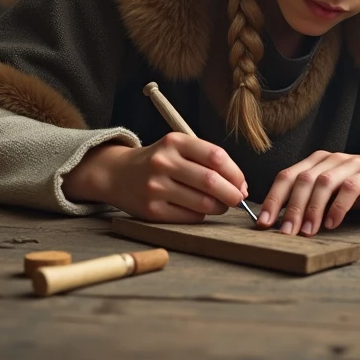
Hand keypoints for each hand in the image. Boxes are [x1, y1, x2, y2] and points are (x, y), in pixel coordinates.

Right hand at [63, 133, 247, 223]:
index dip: (236, 173)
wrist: (117, 174)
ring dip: (220, 207)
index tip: (242, 184)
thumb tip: (240, 186)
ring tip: (221, 205)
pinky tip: (200, 210)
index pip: (216, 156)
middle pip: (211, 181)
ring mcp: (155, 187)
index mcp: (174, 142)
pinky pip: (189, 217)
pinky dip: (201, 215)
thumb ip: (206, 160)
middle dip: (232, 194)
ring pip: (202, 203)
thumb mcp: (177, 147)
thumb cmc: (158, 161)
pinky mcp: (151, 210)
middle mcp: (163, 162)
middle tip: (238, 199)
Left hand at [256, 150, 359, 235]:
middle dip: (289, 207)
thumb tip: (285, 223)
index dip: (273, 198)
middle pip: (302, 179)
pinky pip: (350, 188)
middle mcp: (331, 159)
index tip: (262, 223)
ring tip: (306, 232)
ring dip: (312, 209)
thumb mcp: (336, 194)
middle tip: (283, 233)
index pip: (287, 176)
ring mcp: (352, 163)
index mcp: (317, 162)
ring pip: (323, 182)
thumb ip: (314, 202)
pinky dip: (338, 206)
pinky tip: (332, 224)